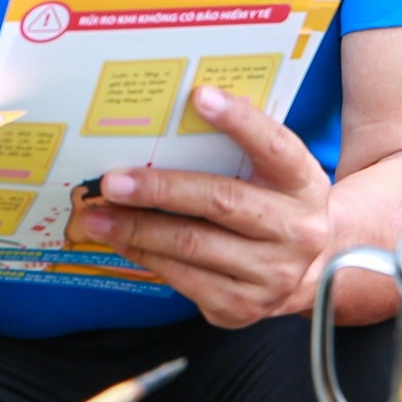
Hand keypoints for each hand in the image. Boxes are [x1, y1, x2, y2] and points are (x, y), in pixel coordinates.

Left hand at [75, 85, 332, 328]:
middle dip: (159, 189)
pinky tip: (119, 238)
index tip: (199, 96)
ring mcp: (271, 274)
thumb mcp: (273, 175)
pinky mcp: (242, 305)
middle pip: (220, 201)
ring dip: (136, 227)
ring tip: (97, 213)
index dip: (240, 121)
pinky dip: (144, 254)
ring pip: (192, 244)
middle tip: (112, 181)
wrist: (305, 270)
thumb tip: (167, 120)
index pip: (275, 146)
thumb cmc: (270, 205)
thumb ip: (238, 150)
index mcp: (304, 184)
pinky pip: (182, 277)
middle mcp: (296, 231)